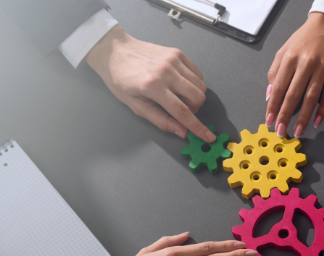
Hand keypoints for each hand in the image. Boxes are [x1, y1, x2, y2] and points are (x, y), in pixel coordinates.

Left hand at [86, 25, 213, 141]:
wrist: (115, 51)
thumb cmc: (120, 79)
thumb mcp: (136, 106)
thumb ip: (161, 120)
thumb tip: (182, 131)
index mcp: (152, 87)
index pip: (182, 111)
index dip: (197, 127)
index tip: (208, 136)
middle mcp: (165, 72)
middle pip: (197, 97)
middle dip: (195, 109)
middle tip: (182, 110)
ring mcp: (173, 60)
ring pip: (200, 85)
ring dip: (195, 97)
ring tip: (179, 96)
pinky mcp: (177, 53)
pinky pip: (197, 74)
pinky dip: (194, 83)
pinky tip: (180, 84)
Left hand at [265, 13, 323, 137]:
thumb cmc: (304, 39)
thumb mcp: (284, 50)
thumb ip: (275, 71)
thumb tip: (270, 96)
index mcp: (290, 58)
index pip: (278, 87)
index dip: (273, 106)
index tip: (269, 121)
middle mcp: (306, 63)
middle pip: (293, 94)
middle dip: (286, 115)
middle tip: (281, 131)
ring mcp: (322, 68)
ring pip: (311, 97)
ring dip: (304, 117)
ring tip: (298, 131)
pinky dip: (323, 109)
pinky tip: (317, 120)